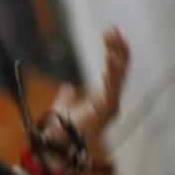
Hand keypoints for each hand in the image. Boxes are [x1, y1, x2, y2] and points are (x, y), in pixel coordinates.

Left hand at [35, 28, 130, 174]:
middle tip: (114, 30)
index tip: (111, 37)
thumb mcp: (64, 108)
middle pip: (119, 72)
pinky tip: (110, 57)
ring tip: (114, 37)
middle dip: (118, 50)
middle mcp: (110, 103)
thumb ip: (66, 98)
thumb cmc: (60, 131)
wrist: (56, 144)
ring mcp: (109, 106)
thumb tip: (68, 87)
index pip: (113, 74)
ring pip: (118, 76)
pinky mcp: (104, 109)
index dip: (114, 56)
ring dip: (116, 56)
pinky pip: (110, 86)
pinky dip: (111, 71)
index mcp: (102, 101)